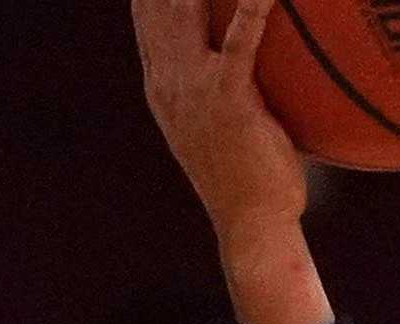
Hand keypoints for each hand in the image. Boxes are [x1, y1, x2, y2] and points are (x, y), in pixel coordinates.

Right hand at [132, 0, 307, 245]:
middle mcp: (167, 75)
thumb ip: (226, 86)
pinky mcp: (226, 96)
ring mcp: (192, 84)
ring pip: (186, 5)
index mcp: (162, 81)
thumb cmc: (252, 180)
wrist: (251, 225)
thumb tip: (247, 62)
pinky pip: (241, 35)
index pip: (145, 12)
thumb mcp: (226, 126)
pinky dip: (254, 2)